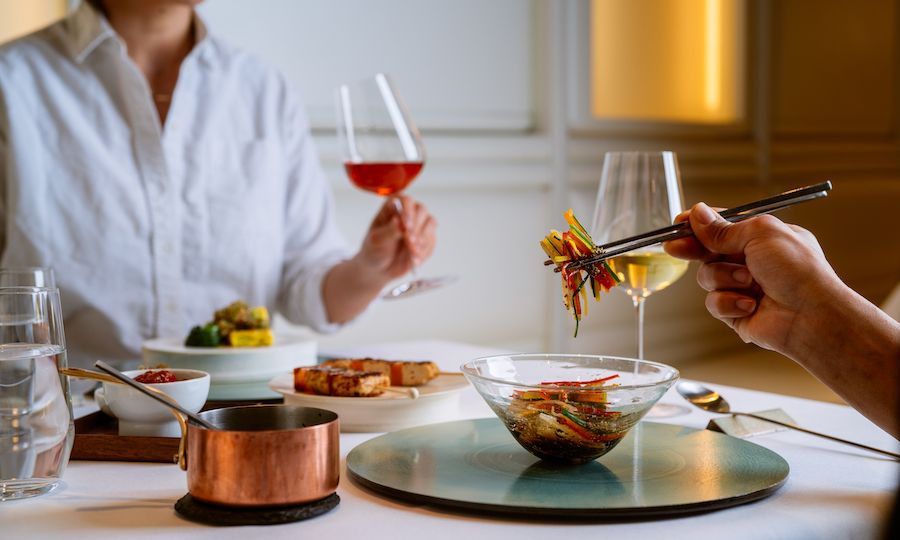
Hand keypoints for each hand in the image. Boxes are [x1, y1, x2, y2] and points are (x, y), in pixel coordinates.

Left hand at [356, 195, 436, 280]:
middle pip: (421, 209)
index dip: (407, 211)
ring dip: (423, 238)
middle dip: (417, 226)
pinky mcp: (427, 238)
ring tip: (412, 252)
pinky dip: (425, 250)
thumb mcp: (377, 241)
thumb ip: (389, 231)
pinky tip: (415, 258)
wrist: (381, 269)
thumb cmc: (374, 250)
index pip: (405, 201)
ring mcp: (419, 225)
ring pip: (430, 223)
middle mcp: (408, 212)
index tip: (406, 225)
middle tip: (410, 241)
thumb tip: (398, 220)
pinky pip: (431, 240)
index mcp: (392, 208)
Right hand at [664, 202, 844, 354]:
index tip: (680, 222)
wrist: (812, 316)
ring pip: (707, 277)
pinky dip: (729, 302)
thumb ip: (723, 228)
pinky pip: (714, 303)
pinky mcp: (736, 311)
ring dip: (724, 278)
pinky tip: (750, 305)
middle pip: (708, 250)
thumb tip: (696, 214)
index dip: (699, 224)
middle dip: (693, 249)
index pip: (723, 225)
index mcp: (762, 237)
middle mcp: (752, 261)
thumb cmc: (798, 270)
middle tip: (674, 247)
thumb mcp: (760, 234)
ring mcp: (742, 287)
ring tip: (749, 283)